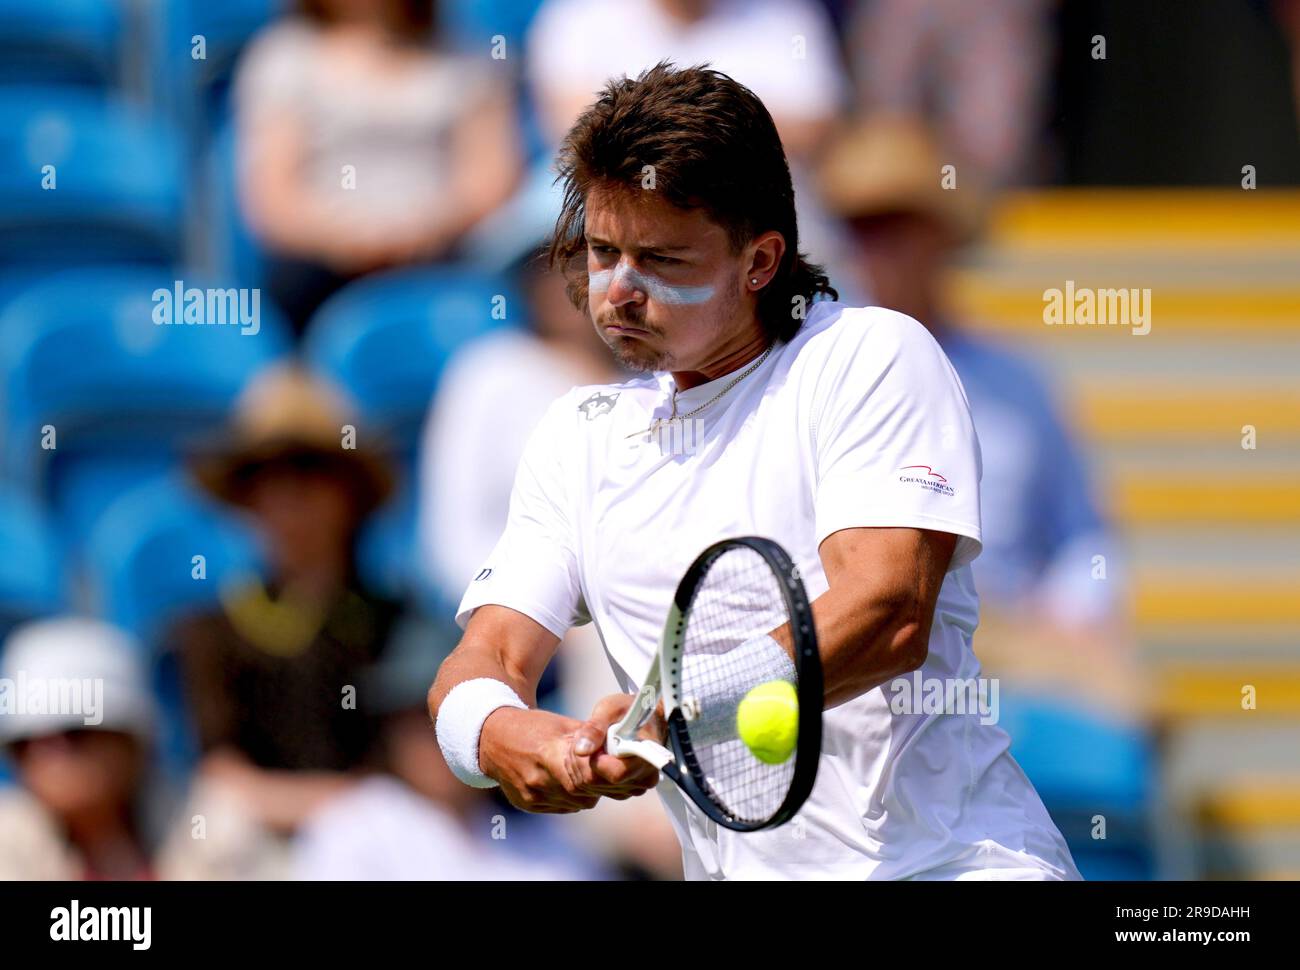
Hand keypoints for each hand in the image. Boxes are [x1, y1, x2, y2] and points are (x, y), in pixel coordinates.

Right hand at [477, 706, 609, 813]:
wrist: (492, 738)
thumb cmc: (533, 726)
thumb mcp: (563, 725)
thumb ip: (590, 739)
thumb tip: (618, 746)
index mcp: (549, 755)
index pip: (587, 775)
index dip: (605, 773)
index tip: (616, 766)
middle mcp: (539, 780)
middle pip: (585, 793)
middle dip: (600, 783)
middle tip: (607, 770)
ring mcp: (532, 796)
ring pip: (577, 803)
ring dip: (587, 791)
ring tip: (586, 773)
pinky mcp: (528, 804)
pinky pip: (562, 807)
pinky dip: (571, 797)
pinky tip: (568, 781)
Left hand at [565, 694, 664, 800]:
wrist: (646, 718)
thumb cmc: (630, 710)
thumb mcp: (610, 709)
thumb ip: (594, 728)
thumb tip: (581, 750)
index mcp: (647, 754)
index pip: (617, 773)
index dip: (598, 762)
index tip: (592, 747)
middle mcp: (647, 775)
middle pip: (605, 782)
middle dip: (591, 762)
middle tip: (593, 742)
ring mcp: (639, 785)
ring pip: (601, 787)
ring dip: (593, 768)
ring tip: (599, 746)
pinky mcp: (630, 789)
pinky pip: (604, 789)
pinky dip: (597, 774)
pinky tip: (601, 756)